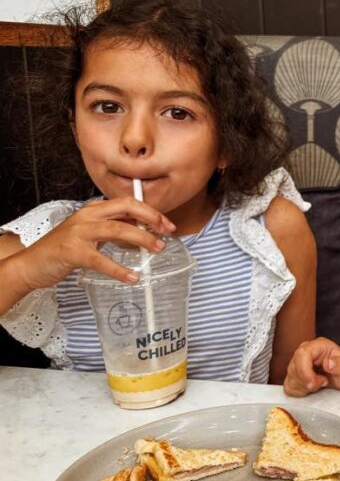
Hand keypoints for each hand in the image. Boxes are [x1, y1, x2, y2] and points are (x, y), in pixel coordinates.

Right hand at [9, 197, 173, 291]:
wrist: (32, 264)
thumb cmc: (64, 249)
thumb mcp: (91, 233)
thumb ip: (114, 228)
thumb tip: (144, 228)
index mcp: (93, 209)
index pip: (128, 203)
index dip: (151, 212)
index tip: (167, 225)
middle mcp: (87, 216)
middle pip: (126, 210)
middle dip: (151, 219)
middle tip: (167, 233)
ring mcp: (78, 233)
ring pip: (118, 230)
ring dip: (142, 239)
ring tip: (157, 249)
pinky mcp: (72, 252)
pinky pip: (101, 260)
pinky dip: (119, 270)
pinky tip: (132, 277)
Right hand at [283, 337, 339, 395]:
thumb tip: (329, 363)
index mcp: (319, 346)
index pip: (302, 354)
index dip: (305, 371)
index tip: (313, 383)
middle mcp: (307, 352)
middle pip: (294, 367)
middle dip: (306, 381)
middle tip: (323, 383)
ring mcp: (299, 363)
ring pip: (291, 377)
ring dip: (304, 386)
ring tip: (320, 384)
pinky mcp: (295, 375)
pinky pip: (289, 386)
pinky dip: (299, 391)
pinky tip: (312, 388)